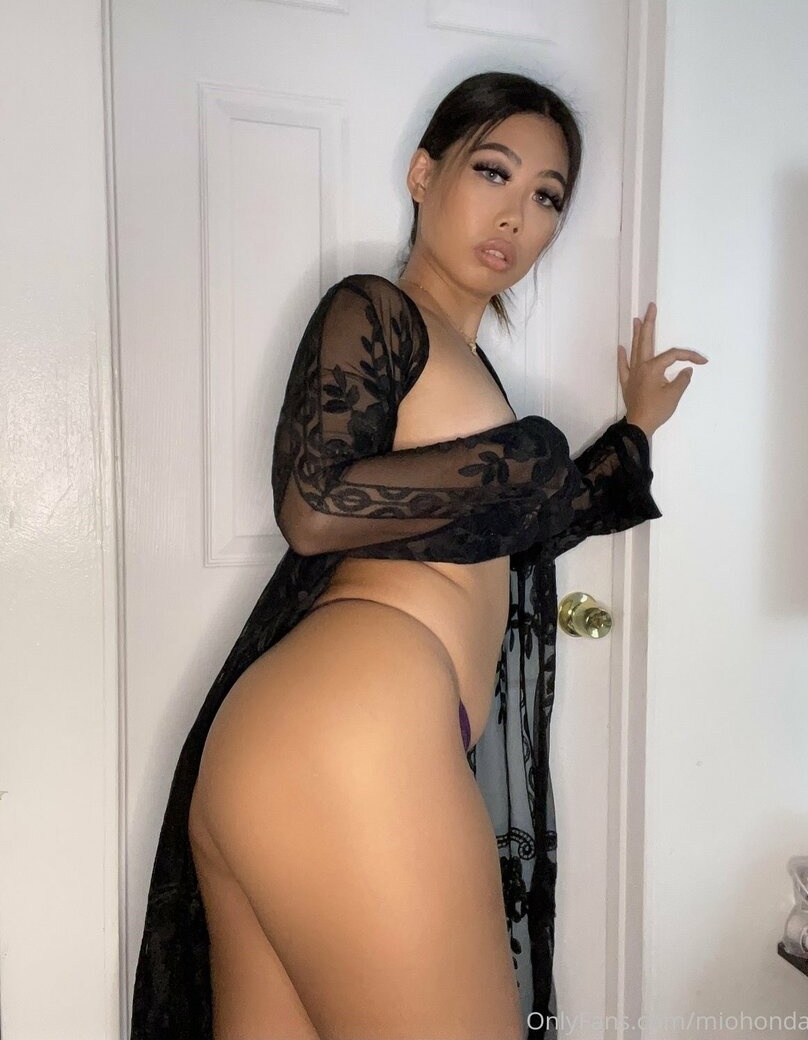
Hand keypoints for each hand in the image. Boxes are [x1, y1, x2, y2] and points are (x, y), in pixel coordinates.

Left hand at [617, 302, 707, 437]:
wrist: (639, 425)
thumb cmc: (657, 410)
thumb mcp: (674, 395)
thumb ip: (682, 380)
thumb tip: (687, 370)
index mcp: (653, 367)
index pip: (673, 355)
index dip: (689, 356)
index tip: (702, 361)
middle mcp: (641, 366)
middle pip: (646, 340)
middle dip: (649, 323)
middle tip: (650, 307)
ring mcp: (632, 374)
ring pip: (634, 350)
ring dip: (636, 334)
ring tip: (636, 319)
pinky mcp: (627, 383)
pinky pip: (623, 367)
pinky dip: (622, 357)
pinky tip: (621, 348)